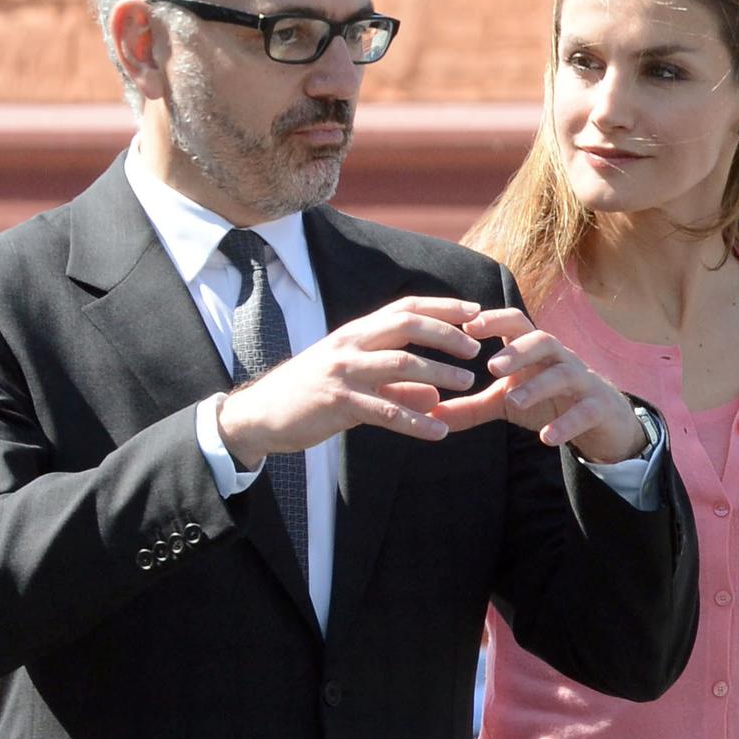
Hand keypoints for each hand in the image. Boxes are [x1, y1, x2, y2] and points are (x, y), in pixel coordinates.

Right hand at [214, 297, 482, 464]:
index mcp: (355, 333)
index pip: (404, 309)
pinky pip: (386, 410)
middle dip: (446, 333)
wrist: (261, 415)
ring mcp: (343, 372)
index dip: (441, 307)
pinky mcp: (338, 403)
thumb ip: (395, 385)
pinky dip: (416, 421)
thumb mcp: (354, 382)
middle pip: (407, 327)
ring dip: (439, 373)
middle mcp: (350, 344)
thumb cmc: (309, 395)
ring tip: (469, 384)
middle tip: (477, 346)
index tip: (475, 311)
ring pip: (401, 364)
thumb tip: (434, 394)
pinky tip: (439, 431)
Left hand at [432, 307, 648, 463]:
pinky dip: (566, 423)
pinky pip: (584, 411)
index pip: (515, 323)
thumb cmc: (547, 400)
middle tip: (491, 367)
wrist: (601, 420)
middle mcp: (559, 358)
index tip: (467, 326)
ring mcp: (581, 380)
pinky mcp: (597, 407)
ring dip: (538, 386)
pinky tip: (547, 438)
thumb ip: (471, 407)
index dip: (493, 320)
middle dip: (518, 350)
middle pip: (542, 340)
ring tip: (513, 402)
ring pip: (563, 373)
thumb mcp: (506, 402)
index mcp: (534, 351)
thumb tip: (430, 415)